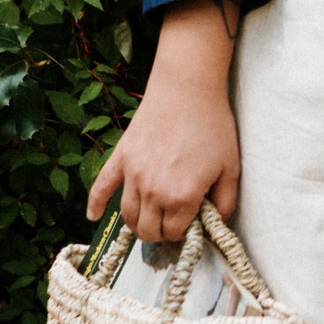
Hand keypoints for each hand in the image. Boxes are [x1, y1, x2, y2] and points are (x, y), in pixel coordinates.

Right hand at [88, 0, 242, 243]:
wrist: (188, 89)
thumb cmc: (212, 126)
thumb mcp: (230, 167)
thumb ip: (225, 202)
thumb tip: (217, 223)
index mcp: (182, 197)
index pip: (174, 233)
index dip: (182, 234)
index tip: (188, 227)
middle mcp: (154, 191)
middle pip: (148, 231)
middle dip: (159, 234)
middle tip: (169, 226)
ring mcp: (133, 175)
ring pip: (127, 216)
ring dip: (137, 225)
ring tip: (148, 222)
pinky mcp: (121, 158)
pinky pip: (101, 187)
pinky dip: (95, 205)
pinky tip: (93, 217)